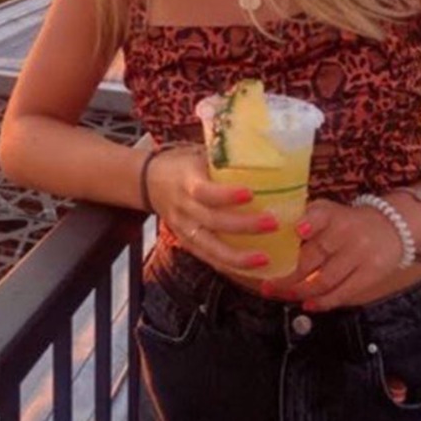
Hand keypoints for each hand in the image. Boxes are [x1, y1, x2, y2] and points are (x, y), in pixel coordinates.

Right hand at [146, 146, 280, 274]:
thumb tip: (263, 151)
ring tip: (265, 259)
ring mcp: (182, 228)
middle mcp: (183, 207)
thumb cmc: (182, 164)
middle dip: (244, 226)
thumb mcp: (198, 154)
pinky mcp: (185, 242)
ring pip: (209, 248)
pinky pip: (207, 258)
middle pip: (212, 222)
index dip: (226, 195)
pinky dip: (228, 266)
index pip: (204, 191)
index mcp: (186, 181)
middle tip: (273, 223)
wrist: (148, 181)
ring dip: (237, 257)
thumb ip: (223, 158)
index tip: (250, 193)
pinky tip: (250, 269)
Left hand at [265, 198, 404, 309]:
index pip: (320, 215)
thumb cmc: (348, 221)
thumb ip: (305, 218)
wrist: (393, 226)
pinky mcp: (370, 273)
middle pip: (312, 257)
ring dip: (300, 292)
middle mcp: (346, 232)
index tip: (298, 231)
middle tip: (268, 285)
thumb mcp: (329, 210)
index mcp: (331, 213)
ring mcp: (359, 254)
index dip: (309, 223)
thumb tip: (273, 232)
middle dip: (287, 275)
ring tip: (283, 295)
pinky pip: (343, 293)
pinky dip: (323, 302)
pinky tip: (308, 305)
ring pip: (324, 280)